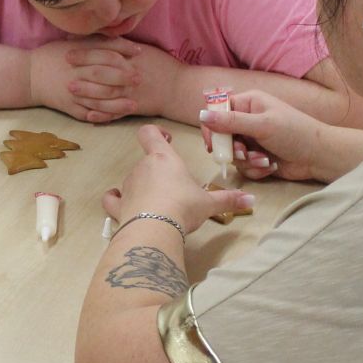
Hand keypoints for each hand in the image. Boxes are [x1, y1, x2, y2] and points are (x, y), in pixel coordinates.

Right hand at [25, 38, 132, 122]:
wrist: (28, 76)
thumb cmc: (53, 55)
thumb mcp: (72, 42)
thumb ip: (96, 41)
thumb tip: (124, 41)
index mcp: (77, 57)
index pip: (104, 54)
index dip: (123, 53)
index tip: (140, 54)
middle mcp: (75, 76)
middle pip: (103, 77)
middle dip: (123, 78)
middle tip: (140, 79)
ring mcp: (71, 94)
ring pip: (98, 101)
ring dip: (117, 104)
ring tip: (134, 105)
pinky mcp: (68, 108)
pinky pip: (88, 114)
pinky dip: (102, 117)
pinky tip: (116, 117)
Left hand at [67, 39, 182, 121]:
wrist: (179, 88)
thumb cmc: (161, 66)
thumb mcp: (144, 51)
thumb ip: (123, 46)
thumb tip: (102, 37)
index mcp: (131, 59)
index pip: (104, 51)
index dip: (85, 50)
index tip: (68, 48)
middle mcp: (129, 74)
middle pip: (102, 70)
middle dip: (81, 68)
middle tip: (63, 65)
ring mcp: (131, 92)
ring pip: (106, 92)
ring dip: (86, 91)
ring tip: (69, 89)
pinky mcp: (134, 107)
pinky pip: (115, 113)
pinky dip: (101, 115)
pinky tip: (87, 115)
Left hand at [103, 125, 255, 234]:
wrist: (155, 229)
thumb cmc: (183, 207)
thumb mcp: (209, 204)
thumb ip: (228, 200)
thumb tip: (251, 200)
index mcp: (163, 159)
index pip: (149, 134)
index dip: (156, 133)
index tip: (167, 139)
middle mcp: (142, 168)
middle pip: (147, 162)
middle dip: (159, 173)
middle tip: (175, 188)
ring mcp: (127, 186)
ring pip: (133, 181)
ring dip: (143, 188)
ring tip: (159, 205)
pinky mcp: (118, 206)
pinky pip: (112, 199)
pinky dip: (115, 199)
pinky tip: (121, 203)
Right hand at [197, 90, 327, 182]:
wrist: (319, 156)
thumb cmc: (295, 132)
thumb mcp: (262, 125)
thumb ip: (231, 122)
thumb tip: (201, 115)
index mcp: (249, 103)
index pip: (218, 111)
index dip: (211, 127)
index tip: (211, 143)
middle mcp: (248, 119)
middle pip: (221, 135)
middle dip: (231, 148)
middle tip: (242, 153)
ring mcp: (252, 139)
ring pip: (231, 153)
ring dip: (246, 160)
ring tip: (264, 160)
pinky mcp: (256, 157)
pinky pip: (242, 166)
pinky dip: (254, 168)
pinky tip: (269, 166)